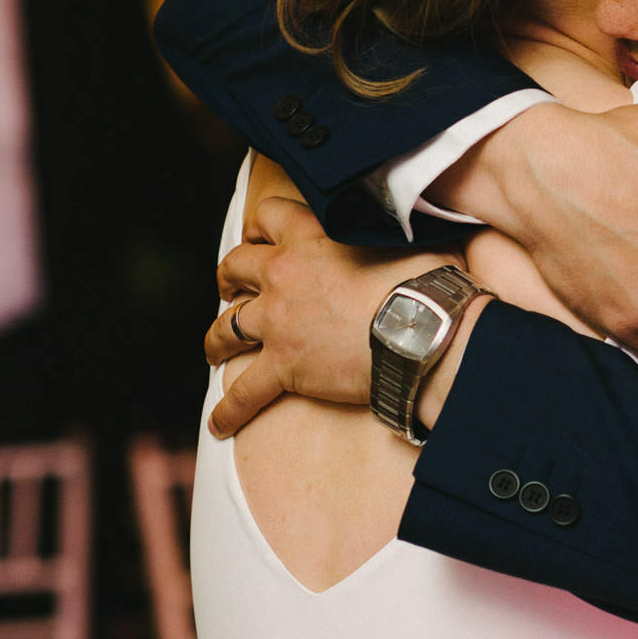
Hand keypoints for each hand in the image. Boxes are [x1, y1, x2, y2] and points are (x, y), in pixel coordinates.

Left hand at [205, 197, 450, 436]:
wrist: (421, 330)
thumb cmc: (423, 282)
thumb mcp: (407, 236)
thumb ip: (389, 226)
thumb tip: (407, 217)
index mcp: (310, 235)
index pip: (269, 215)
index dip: (259, 227)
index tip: (258, 237)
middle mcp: (283, 273)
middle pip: (234, 267)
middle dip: (228, 278)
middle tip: (230, 288)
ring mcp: (277, 321)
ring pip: (225, 328)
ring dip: (216, 340)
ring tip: (214, 350)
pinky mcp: (283, 365)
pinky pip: (244, 392)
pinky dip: (229, 409)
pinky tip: (219, 423)